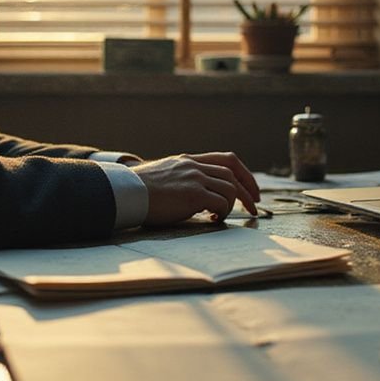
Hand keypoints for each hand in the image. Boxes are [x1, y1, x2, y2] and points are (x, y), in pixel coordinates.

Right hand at [130, 152, 261, 224]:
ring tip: (222, 216)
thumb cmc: (138, 191)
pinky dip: (223, 212)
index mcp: (188, 160)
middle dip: (248, 191)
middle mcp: (194, 166)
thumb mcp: (164, 176)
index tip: (250, 189)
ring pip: (229, 188)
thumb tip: (197, 198)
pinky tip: (214, 220)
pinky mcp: (193, 194)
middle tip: (254, 207)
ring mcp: (194, 178)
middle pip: (233, 172)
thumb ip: (182, 180)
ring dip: (232, 204)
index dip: (243, 174)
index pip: (226, 159)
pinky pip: (221, 202)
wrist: (125, 192)